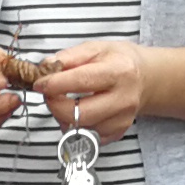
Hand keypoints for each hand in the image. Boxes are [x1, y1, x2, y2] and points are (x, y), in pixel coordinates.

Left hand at [32, 41, 147, 136]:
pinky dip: (75, 126)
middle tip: (49, 94)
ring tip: (65, 101)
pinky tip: (77, 112)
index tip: (39, 83)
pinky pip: (87, 136)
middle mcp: (124, 98)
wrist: (145, 78)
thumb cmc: (118, 61)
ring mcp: (122, 119)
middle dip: (56, 105)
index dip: (55, 84)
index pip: (82, 81)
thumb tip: (46, 68)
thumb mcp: (95, 48)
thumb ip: (68, 57)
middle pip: (81, 113)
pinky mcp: (118, 133)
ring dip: (64, 117)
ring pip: (81, 128)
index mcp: (119, 71)